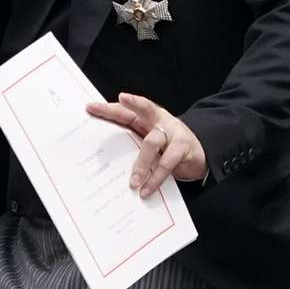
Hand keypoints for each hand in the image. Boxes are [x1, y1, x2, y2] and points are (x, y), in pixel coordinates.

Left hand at [85, 92, 206, 196]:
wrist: (198, 155)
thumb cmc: (166, 147)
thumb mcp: (148, 142)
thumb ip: (131, 143)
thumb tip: (103, 159)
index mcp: (147, 118)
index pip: (126, 110)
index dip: (108, 108)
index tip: (91, 107)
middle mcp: (160, 120)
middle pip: (144, 109)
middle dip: (132, 104)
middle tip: (121, 98)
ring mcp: (173, 132)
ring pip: (153, 141)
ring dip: (141, 164)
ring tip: (132, 182)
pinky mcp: (183, 147)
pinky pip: (167, 162)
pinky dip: (155, 178)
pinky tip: (146, 190)